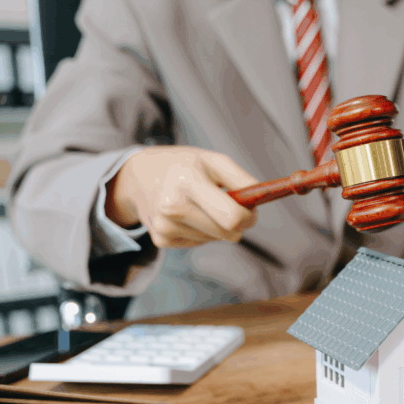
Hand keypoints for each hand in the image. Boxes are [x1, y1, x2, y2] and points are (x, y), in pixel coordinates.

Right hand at [106, 146, 257, 247]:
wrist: (140, 176)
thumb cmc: (184, 165)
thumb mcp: (214, 161)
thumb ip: (243, 180)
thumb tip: (262, 201)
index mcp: (188, 181)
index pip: (232, 217)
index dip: (249, 218)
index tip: (251, 211)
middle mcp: (173, 207)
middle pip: (228, 234)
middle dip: (238, 224)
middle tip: (232, 207)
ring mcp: (165, 227)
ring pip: (216, 239)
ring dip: (218, 226)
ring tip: (202, 204)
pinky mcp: (161, 240)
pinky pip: (200, 243)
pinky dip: (202, 231)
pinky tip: (189, 214)